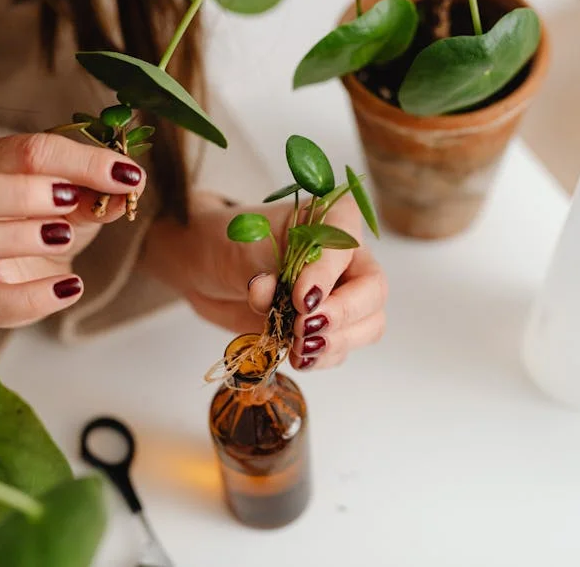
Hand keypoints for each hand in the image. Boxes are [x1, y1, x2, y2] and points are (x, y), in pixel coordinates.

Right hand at [0, 133, 145, 327]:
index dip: (78, 162)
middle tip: (71, 200)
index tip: (124, 175)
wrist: (42, 261)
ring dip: (16, 239)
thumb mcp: (83, 196)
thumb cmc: (55, 215)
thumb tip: (130, 181)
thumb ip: (101, 188)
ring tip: (65, 238)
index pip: (24, 152)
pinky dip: (31, 299)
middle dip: (22, 194)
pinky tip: (70, 287)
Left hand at [142, 192, 387, 370]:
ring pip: (368, 325)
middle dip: (341, 316)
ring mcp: (340, 294)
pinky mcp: (324, 326)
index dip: (328, 276)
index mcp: (333, 221)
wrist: (207, 266)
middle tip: (302, 327)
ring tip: (300, 347)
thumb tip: (269, 295)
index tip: (300, 298)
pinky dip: (323, 358)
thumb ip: (261, 270)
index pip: (347, 247)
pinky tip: (299, 357)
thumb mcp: (242, 247)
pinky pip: (342, 348)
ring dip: (336, 342)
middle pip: (372, 292)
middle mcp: (346, 258)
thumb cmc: (230, 242)